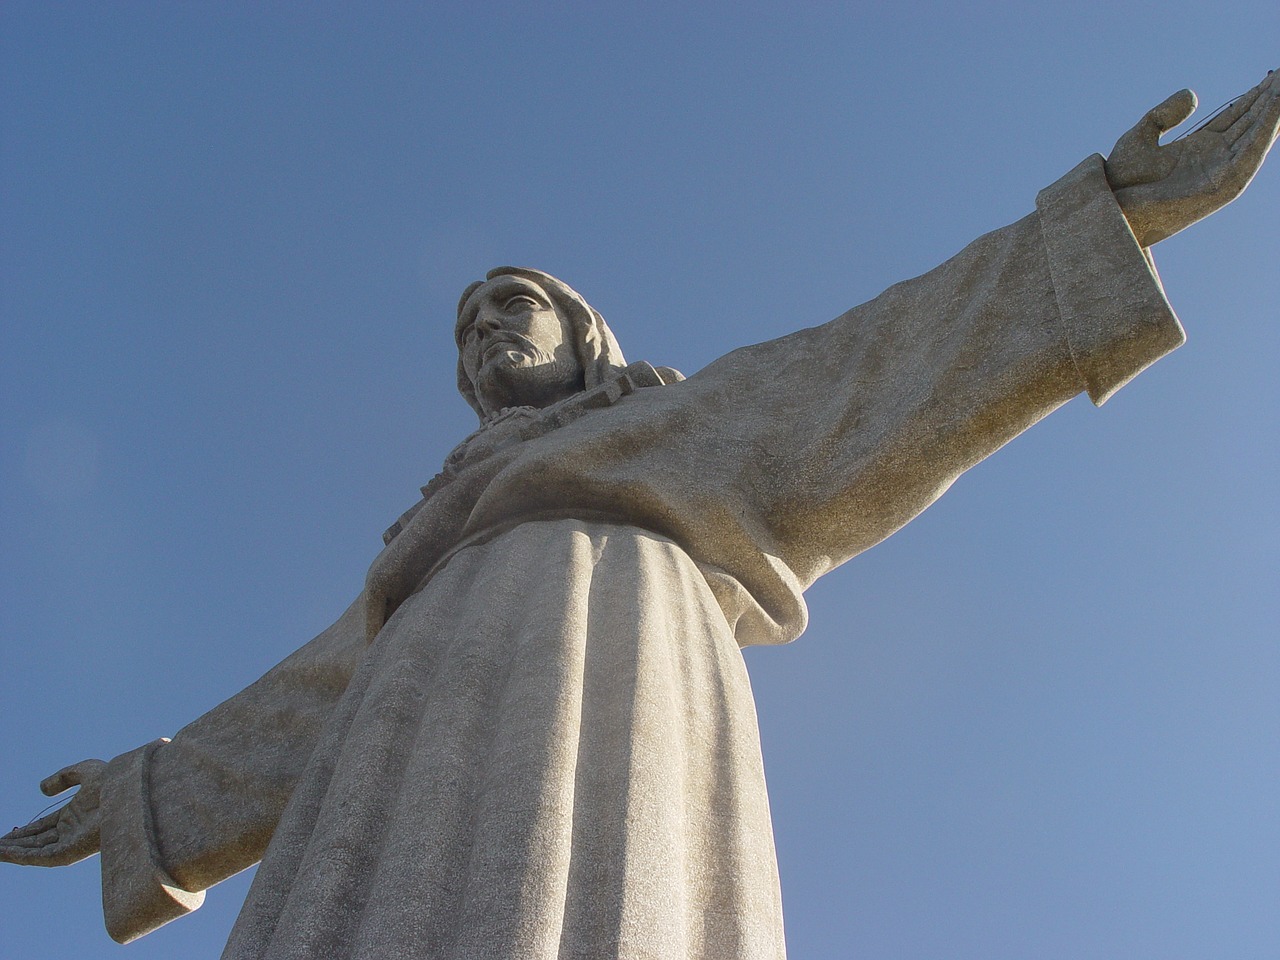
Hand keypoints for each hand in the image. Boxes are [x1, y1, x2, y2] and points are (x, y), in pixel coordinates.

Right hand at [0, 760, 105, 866]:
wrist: (127, 790)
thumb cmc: (113, 779)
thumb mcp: (84, 772)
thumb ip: (63, 777)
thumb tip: (42, 789)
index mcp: (74, 815)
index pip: (42, 827)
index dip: (24, 831)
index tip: (4, 835)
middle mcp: (72, 831)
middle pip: (36, 841)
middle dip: (16, 843)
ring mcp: (71, 842)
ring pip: (36, 851)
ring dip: (14, 852)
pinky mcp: (71, 851)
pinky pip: (42, 857)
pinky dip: (22, 856)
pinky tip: (4, 852)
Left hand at [1106, 70, 1279, 245]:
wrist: (1114, 208)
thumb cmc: (1122, 181)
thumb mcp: (1140, 138)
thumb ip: (1163, 115)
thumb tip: (1192, 94)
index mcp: (1198, 147)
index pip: (1235, 117)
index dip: (1254, 97)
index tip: (1271, 76)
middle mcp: (1214, 159)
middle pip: (1250, 123)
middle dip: (1270, 99)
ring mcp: (1219, 172)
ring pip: (1256, 137)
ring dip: (1274, 112)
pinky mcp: (1222, 186)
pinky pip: (1250, 154)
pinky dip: (1264, 131)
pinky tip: (1275, 108)